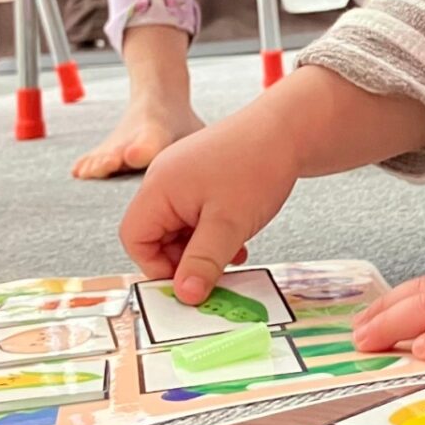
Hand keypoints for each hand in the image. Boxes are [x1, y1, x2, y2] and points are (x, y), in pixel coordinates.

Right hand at [119, 118, 297, 302]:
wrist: (289, 128)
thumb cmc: (257, 167)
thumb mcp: (228, 225)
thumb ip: (203, 262)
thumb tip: (185, 295)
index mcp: (159, 188)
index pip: (134, 238)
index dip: (156, 266)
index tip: (188, 281)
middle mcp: (164, 179)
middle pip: (155, 234)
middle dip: (184, 258)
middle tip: (215, 270)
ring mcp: (182, 175)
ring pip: (179, 226)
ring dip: (201, 246)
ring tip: (232, 251)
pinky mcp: (201, 174)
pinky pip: (195, 212)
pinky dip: (212, 231)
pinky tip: (236, 237)